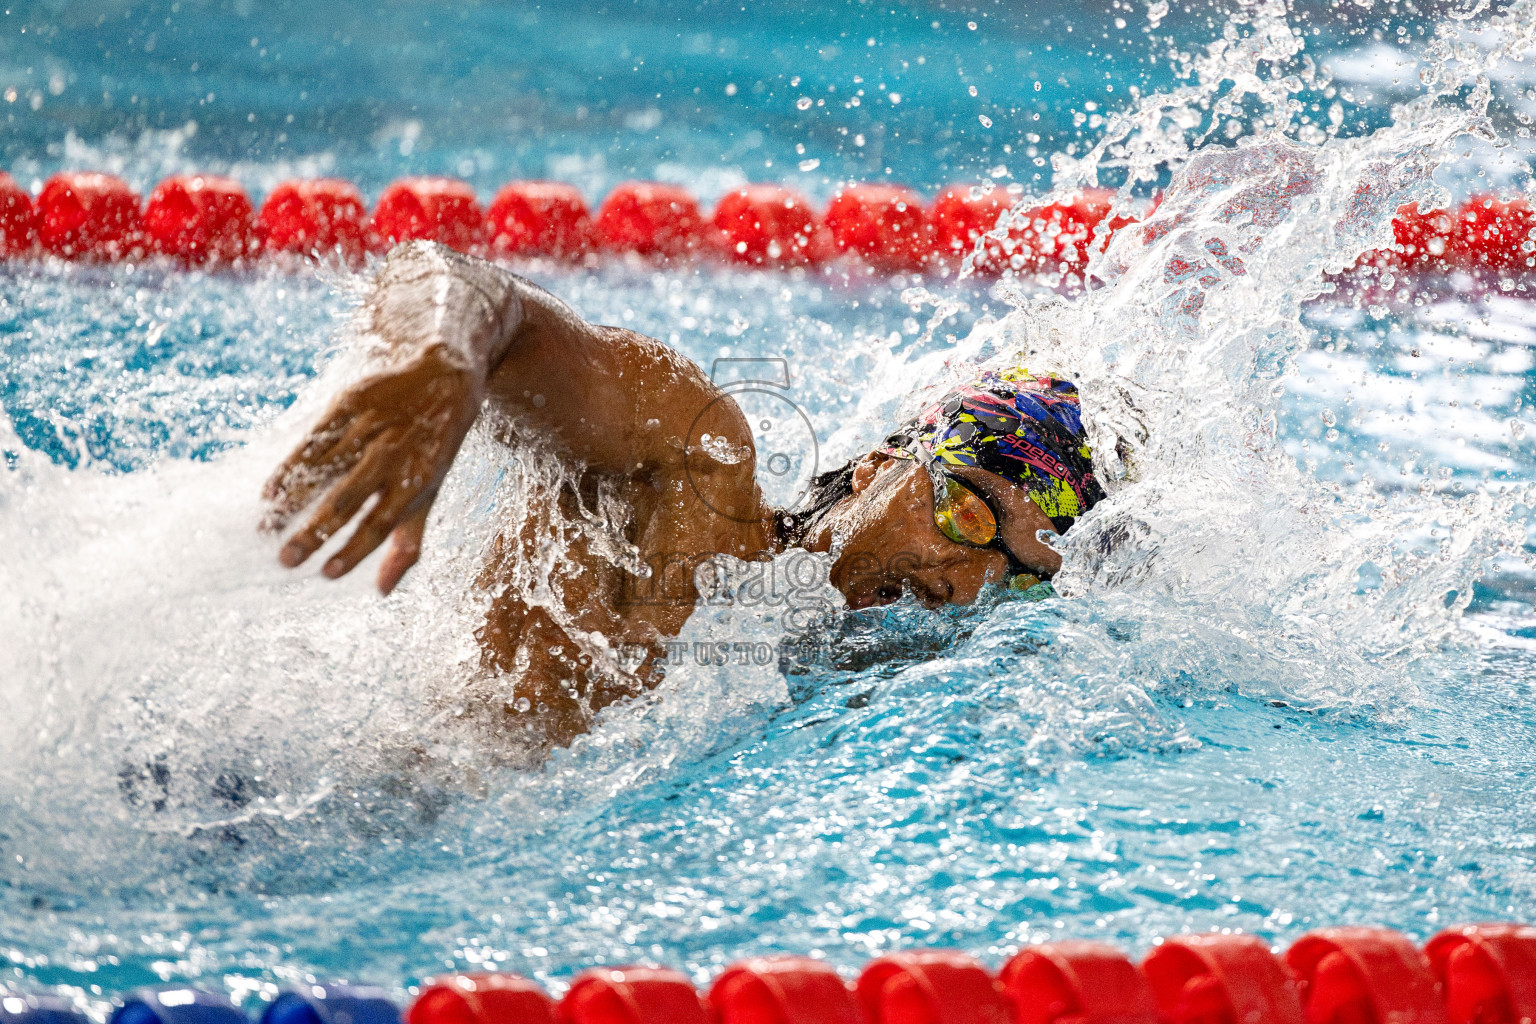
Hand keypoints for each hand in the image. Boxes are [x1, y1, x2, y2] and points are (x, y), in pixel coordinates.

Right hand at [261, 345, 482, 593]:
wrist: (443, 379)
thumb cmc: (432, 450)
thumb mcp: (430, 495)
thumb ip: (407, 543)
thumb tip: (383, 592)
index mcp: (414, 482)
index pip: (381, 523)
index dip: (355, 549)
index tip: (326, 573)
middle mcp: (391, 456)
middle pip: (347, 500)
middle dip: (316, 532)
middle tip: (285, 560)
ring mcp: (369, 429)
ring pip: (324, 471)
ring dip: (293, 502)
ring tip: (266, 527)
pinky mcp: (349, 404)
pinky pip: (313, 440)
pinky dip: (290, 467)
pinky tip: (271, 492)